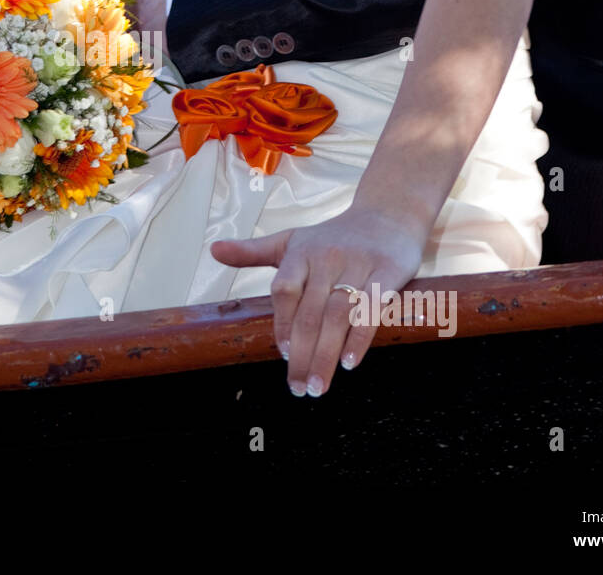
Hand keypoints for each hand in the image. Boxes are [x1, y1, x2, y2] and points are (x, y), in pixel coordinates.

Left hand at [211, 206, 426, 395]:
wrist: (388, 214)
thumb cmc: (333, 237)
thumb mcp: (291, 240)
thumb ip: (253, 251)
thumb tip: (214, 250)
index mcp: (301, 253)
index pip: (285, 291)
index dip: (282, 325)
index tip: (284, 355)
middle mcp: (327, 258)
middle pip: (310, 312)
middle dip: (303, 354)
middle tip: (298, 388)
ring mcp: (359, 265)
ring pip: (339, 315)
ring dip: (327, 354)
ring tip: (318, 386)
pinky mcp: (388, 272)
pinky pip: (373, 308)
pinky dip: (360, 337)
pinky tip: (349, 363)